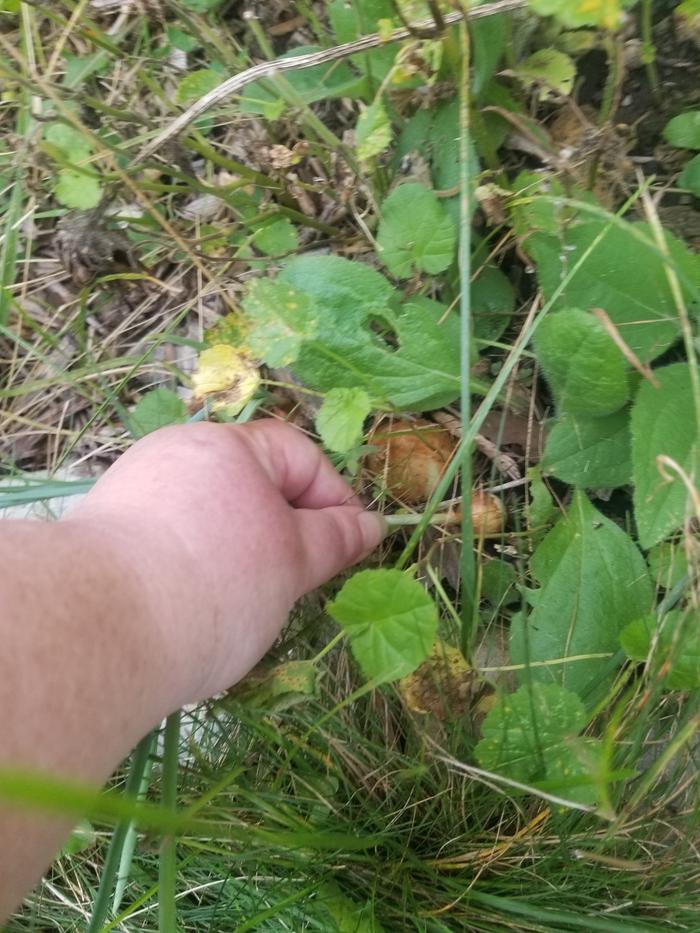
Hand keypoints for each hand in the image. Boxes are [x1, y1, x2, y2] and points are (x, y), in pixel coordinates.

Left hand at [68, 420, 384, 705]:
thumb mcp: (292, 561)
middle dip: (285, 529)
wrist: (100, 631)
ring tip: (249, 600)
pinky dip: (199, 566)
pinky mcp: (112, 534)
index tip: (351, 546)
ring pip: (213, 517)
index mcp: (225, 447)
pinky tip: (201, 606)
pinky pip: (174, 539)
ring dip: (243, 552)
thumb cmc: (215, 586)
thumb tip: (371, 524)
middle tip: (300, 580)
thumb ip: (334, 538)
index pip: (297, 455)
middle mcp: (176, 456)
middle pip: (252, 484)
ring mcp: (138, 494)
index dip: (334, 498)